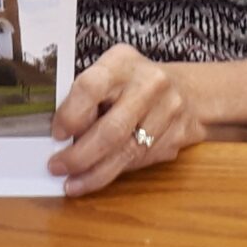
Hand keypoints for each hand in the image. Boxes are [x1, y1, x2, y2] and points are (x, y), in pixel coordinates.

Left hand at [47, 42, 205, 197]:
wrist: (190, 90)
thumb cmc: (134, 81)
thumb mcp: (108, 72)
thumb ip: (85, 97)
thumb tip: (60, 135)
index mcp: (122, 62)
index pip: (91, 88)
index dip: (70, 115)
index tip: (56, 134)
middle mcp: (149, 84)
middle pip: (112, 129)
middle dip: (80, 156)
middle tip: (57, 167)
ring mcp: (168, 111)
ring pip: (127, 152)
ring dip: (95, 173)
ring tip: (72, 183)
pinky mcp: (177, 136)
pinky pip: (141, 161)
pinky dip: (115, 172)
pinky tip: (97, 178)